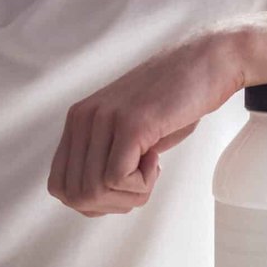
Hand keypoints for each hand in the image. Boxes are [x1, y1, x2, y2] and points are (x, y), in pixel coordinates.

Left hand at [48, 24, 246, 216]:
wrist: (207, 64)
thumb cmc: (174, 104)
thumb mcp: (126, 132)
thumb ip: (103, 157)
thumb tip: (90, 202)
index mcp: (77, 120)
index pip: (59, 186)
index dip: (92, 202)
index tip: (123, 185)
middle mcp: (83, 118)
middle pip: (77, 196)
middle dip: (113, 203)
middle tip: (141, 180)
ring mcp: (105, 119)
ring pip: (95, 192)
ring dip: (130, 194)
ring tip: (151, 167)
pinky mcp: (131, 124)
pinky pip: (117, 180)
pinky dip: (142, 185)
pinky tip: (157, 159)